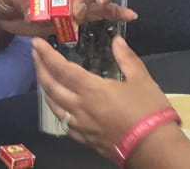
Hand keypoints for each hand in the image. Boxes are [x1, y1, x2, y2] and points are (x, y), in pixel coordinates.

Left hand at [33, 36, 169, 157]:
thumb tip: (117, 41)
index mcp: (92, 90)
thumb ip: (127, 58)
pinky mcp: (85, 139)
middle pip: (51, 86)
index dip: (47, 55)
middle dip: (40, 68)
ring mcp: (81, 125)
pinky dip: (57, 110)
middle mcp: (80, 107)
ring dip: (45, 88)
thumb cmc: (149, 112)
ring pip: (53, 106)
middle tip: (34, 54)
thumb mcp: (142, 79)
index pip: (62, 69)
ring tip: (43, 76)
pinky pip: (64, 123)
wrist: (155, 149)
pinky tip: (59, 105)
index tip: (37, 43)